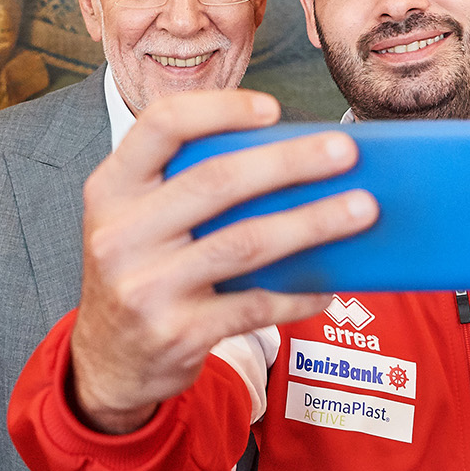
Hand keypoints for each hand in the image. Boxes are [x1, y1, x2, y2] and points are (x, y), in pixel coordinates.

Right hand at [70, 89, 375, 433]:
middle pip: (217, 180)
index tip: (274, 108)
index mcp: (110, 189)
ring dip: (313, 222)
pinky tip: (330, 283)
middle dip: (291, 161)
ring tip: (362, 208)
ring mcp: (146, 286)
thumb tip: (290, 156)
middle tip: (345, 150)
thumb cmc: (141, 271)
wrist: (107, 361)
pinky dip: (300, 292)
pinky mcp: (176, 332)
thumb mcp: (135, 221)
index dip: (220, 108)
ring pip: (246, 242)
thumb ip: (183, 185)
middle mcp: (120, 234)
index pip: (161, 125)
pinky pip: (255, 305)